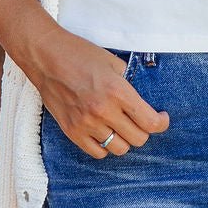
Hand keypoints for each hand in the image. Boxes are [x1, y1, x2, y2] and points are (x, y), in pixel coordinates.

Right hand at [32, 27, 169, 158]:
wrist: (45, 56)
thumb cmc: (80, 54)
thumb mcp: (113, 62)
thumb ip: (128, 85)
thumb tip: (139, 102)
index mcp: (118, 91)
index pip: (150, 122)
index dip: (161, 123)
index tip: (161, 118)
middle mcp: (103, 111)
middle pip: (138, 139)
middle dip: (144, 131)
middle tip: (140, 121)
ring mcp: (86, 124)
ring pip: (119, 149)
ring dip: (124, 139)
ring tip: (121, 128)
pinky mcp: (71, 131)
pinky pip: (97, 152)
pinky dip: (105, 146)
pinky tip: (105, 134)